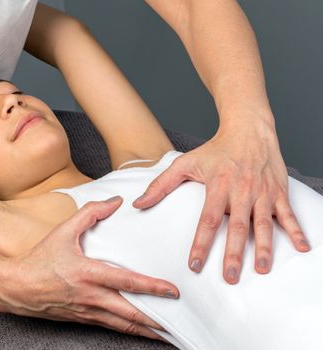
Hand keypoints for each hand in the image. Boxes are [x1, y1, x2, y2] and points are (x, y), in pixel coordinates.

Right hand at [0, 196, 178, 339]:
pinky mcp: (83, 319)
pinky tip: (140, 331)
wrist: (16, 287)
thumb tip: (115, 202)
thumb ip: (90, 213)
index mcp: (88, 274)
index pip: (127, 282)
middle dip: (158, 320)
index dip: (152, 287)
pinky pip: (112, 327)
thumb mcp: (64, 231)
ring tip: (168, 334)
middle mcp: (91, 296)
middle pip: (131, 313)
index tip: (173, 291)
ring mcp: (88, 311)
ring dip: (147, 330)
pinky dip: (129, 330)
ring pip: (124, 325)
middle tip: (180, 323)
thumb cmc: (40, 259)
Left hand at [133, 119, 310, 283]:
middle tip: (228, 277)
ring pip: (263, 224)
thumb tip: (138, 204)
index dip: (200, 243)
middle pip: (236, 227)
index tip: (194, 265)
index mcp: (218, 186)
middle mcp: (241, 191)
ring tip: (260, 270)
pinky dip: (296, 230)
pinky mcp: (278, 192)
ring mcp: (262, 192)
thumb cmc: (215, 149)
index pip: (207, 220)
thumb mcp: (184, 163)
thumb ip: (161, 185)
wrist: (249, 129)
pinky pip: (288, 213)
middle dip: (233, 254)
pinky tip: (302, 248)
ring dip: (264, 248)